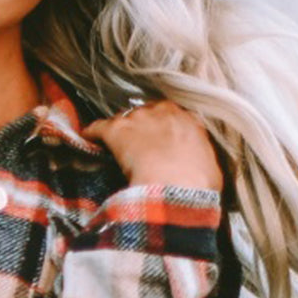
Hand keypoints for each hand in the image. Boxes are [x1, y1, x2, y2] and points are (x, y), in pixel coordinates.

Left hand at [81, 98, 223, 193]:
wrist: (177, 186)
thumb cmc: (199, 183)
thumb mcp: (211, 172)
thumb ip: (202, 163)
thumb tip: (201, 171)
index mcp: (189, 120)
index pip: (172, 116)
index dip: (163, 128)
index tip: (159, 139)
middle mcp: (163, 111)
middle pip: (146, 113)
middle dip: (141, 126)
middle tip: (136, 143)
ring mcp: (138, 118)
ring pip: (123, 119)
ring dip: (119, 130)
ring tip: (112, 144)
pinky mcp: (116, 130)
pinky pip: (98, 127)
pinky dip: (92, 132)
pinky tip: (86, 138)